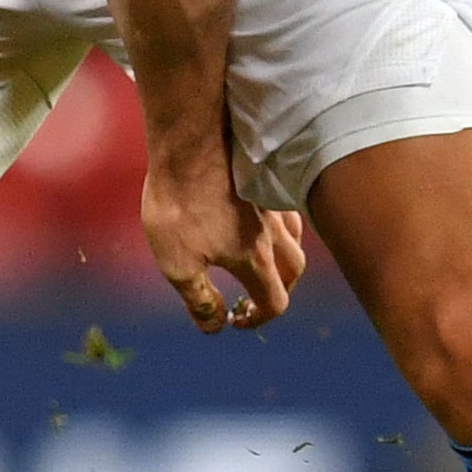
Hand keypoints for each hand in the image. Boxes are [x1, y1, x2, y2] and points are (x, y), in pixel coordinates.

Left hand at [142, 139, 305, 332]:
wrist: (187, 145)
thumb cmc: (178, 206)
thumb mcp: (177, 264)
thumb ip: (199, 299)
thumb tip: (215, 326)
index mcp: (254, 259)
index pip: (274, 302)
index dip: (257, 319)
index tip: (236, 319)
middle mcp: (273, 234)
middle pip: (293, 272)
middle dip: (277, 291)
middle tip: (252, 296)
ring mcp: (271, 205)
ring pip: (295, 239)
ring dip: (283, 259)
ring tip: (260, 261)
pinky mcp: (262, 180)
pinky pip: (285, 210)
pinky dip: (280, 226)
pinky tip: (260, 219)